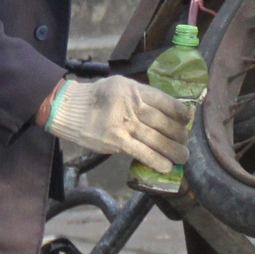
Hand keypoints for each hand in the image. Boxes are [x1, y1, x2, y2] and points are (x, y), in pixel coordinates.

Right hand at [42, 76, 192, 172]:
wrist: (68, 109)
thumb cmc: (95, 98)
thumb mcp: (119, 86)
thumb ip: (139, 95)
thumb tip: (163, 110)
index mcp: (133, 90)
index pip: (164, 101)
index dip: (179, 112)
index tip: (187, 119)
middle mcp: (131, 105)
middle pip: (163, 122)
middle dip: (178, 134)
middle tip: (186, 141)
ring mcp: (124, 124)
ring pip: (156, 139)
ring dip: (172, 150)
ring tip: (182, 157)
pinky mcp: (116, 141)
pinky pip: (141, 152)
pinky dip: (156, 161)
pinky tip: (166, 167)